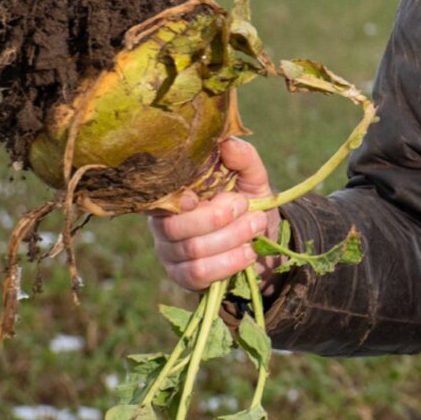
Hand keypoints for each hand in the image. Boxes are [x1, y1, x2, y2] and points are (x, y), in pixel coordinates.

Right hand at [148, 138, 281, 291]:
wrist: (262, 238)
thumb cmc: (248, 200)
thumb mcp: (251, 176)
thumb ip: (242, 158)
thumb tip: (227, 143)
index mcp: (172, 195)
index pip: (158, 198)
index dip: (177, 199)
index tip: (199, 196)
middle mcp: (163, 224)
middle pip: (176, 227)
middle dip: (218, 217)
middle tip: (246, 205)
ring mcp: (170, 253)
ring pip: (193, 250)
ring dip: (231, 237)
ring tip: (256, 224)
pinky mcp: (183, 276)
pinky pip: (198, 274)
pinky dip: (228, 263)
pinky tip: (248, 252)